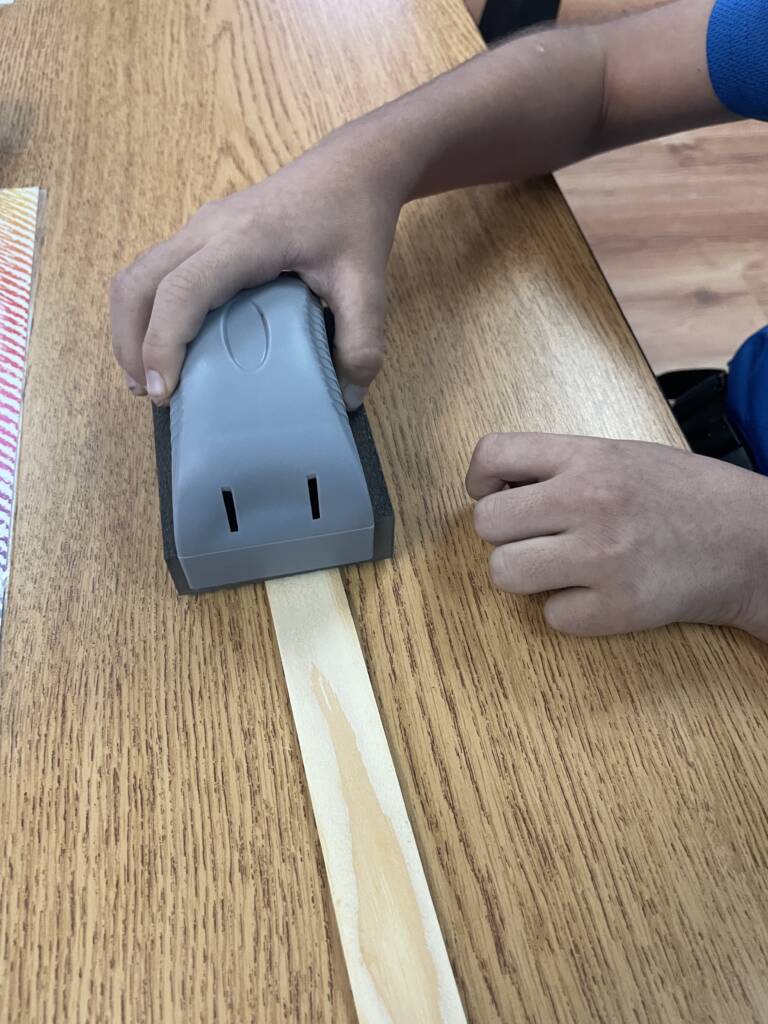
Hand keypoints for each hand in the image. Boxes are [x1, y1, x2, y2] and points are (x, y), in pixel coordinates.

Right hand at [110, 127, 404, 406]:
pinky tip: (164, 344)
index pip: (181, 291)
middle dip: (132, 342)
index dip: (162, 344)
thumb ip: (362, 344)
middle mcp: (208, 228)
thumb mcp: (368, 286)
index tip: (162, 392)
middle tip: (149, 394)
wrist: (354, 166)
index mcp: (245, 239)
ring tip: (146, 377)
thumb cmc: (356, 219)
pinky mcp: (202, 233)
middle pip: (139, 283)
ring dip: (131, 326)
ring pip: (138, 274)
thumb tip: (344, 400)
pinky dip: (146, 310)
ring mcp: (200, 227)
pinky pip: (154, 271)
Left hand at [467, 432, 767, 639]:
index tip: (491, 492)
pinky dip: (569, 611)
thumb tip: (493, 488)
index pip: (493, 454)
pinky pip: (550, 617)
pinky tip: (600, 594)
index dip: (480, 479)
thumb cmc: (683, 497)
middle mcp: (589, 502)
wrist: (754, 542)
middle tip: (537, 537)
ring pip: (504, 573)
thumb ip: (560, 466)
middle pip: (486, 524)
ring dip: (525, 575)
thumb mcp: (622, 456)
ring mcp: (601, 558)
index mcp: (588, 457)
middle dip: (504, 534)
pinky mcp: (616, 609)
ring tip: (562, 568)